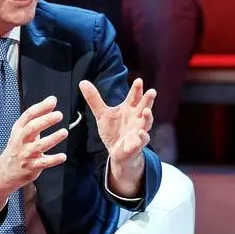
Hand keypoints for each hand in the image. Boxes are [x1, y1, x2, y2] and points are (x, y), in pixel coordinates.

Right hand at [0, 95, 68, 187]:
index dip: (41, 107)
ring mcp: (26, 154)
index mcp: (20, 129)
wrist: (6, 170)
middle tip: (59, 115)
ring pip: (39, 146)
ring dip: (52, 138)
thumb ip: (38, 116)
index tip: (52, 101)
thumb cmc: (19, 147)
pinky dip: (54, 160)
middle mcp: (21, 140)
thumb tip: (51, 100)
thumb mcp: (23, 130)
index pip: (28, 115)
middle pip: (32, 128)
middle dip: (46, 120)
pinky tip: (63, 156)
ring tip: (64, 132)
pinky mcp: (31, 166)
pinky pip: (43, 163)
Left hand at [79, 78, 155, 195]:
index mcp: (130, 109)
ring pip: (146, 122)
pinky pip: (142, 140)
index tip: (138, 81)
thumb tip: (83, 82)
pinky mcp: (137, 143)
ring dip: (148, 117)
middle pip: (145, 106)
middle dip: (148, 99)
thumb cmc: (113, 130)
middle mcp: (137, 118)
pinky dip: (142, 136)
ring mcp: (139, 130)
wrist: (116, 152)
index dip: (137, 89)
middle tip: (152, 91)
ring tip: (147, 111)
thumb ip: (94, 99)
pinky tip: (140, 133)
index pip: (135, 96)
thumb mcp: (102, 114)